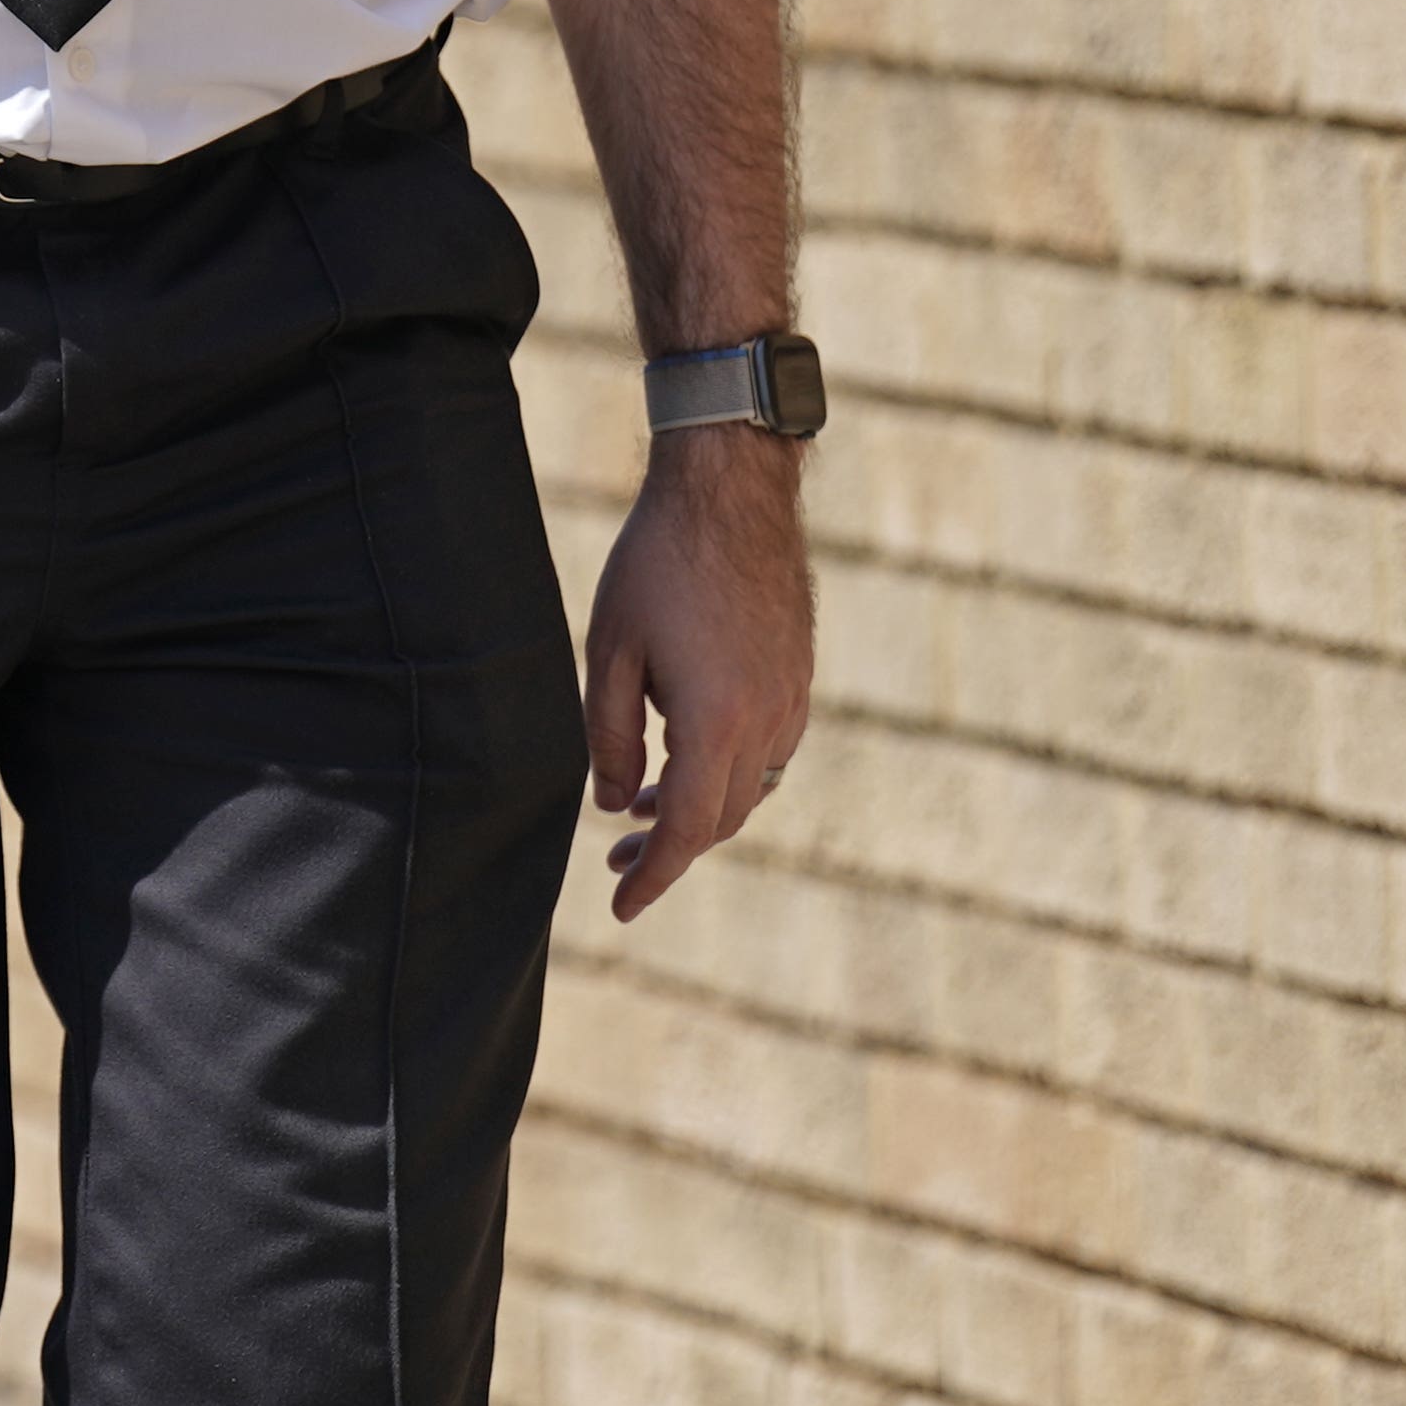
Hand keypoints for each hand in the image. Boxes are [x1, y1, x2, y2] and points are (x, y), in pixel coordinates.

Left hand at [582, 427, 809, 920]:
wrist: (731, 495)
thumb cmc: (657, 566)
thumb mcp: (609, 651)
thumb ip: (607, 735)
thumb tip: (611, 804)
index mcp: (717, 723)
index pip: (686, 830)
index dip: (654, 876)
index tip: (621, 910)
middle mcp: (768, 724)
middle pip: (719, 819)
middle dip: (668, 848)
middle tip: (617, 859)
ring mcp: (792, 702)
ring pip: (746, 789)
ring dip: (697, 810)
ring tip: (638, 808)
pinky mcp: (798, 681)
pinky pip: (767, 754)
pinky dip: (725, 774)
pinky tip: (685, 757)